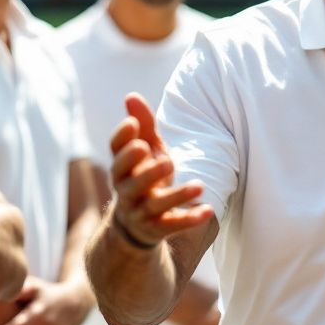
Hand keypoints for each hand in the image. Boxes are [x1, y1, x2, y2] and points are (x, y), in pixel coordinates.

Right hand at [109, 93, 212, 247]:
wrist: (134, 225)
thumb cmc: (143, 176)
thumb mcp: (145, 151)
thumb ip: (141, 125)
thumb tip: (131, 95)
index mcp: (122, 168)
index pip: (115, 153)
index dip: (122, 138)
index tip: (133, 123)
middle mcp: (127, 190)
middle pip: (131, 182)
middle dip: (147, 172)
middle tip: (167, 160)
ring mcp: (141, 212)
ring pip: (156, 205)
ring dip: (177, 196)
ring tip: (199, 186)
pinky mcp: (157, 229)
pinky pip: (172, 226)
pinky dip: (189, 219)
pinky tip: (209, 210)